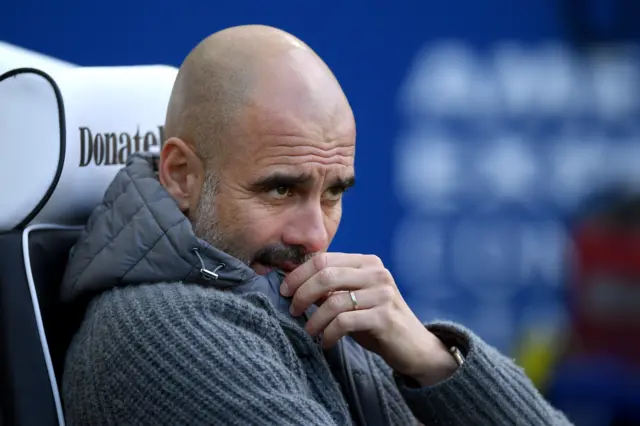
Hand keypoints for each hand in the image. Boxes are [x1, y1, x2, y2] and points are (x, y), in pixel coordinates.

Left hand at [280, 253, 457, 385]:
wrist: (414, 346)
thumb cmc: (376, 321)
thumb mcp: (353, 299)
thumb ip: (330, 288)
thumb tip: (292, 282)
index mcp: (367, 262)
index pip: (323, 258)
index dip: (299, 273)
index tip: (284, 290)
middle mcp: (376, 273)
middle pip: (325, 275)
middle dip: (301, 293)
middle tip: (292, 310)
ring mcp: (382, 294)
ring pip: (333, 301)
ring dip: (314, 319)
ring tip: (309, 331)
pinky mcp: (384, 317)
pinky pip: (344, 322)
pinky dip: (328, 334)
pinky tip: (325, 342)